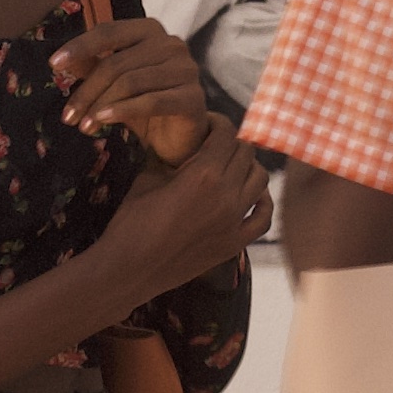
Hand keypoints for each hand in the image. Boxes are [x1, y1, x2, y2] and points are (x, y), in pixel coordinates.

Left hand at [48, 13, 210, 152]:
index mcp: (150, 31)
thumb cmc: (145, 102)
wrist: (182, 136)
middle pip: (116, 63)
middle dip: (86, 91)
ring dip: (100, 105)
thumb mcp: (114, 83)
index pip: (109, 31)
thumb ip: (92, 66)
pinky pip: (151, 101)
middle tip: (67, 116)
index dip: (80, 46)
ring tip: (82, 126)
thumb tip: (60, 61)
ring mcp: (185, 69)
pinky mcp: (192, 97)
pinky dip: (122, 111)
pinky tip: (102, 121)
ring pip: (130, 83)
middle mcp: (171, 44)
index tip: (53, 64)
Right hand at [94, 117, 272, 286]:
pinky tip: (252, 196)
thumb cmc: (131, 222)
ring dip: (248, 168)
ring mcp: (234, 221)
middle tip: (217, 144)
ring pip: (261, 180)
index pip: (226, 133)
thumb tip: (177, 140)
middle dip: (231, 143)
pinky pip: (263, 218)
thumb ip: (170, 157)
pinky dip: (262, 202)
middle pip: (246, 153)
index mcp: (203, 174)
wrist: (129, 269)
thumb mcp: (147, 178)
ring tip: (233, 167)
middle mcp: (225, 194)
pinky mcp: (234, 244)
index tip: (209, 124)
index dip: (219, 122)